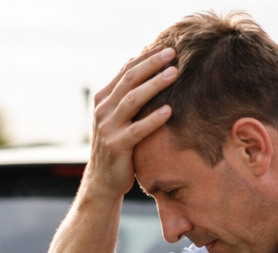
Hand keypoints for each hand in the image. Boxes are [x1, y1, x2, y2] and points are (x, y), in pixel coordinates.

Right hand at [85, 47, 177, 200]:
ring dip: (154, 85)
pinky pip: (137, 130)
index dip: (146, 57)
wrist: (103, 181)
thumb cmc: (118, 146)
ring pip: (132, 100)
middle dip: (151, 64)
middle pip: (129, 80)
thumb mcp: (118, 117)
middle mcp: (102, 110)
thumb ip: (126, 93)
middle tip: (173, 54)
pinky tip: (169, 110)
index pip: (125, 71)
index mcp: (103, 99)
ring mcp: (107, 128)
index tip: (166, 47)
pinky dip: (153, 119)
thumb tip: (138, 61)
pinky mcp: (116, 147)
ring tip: (174, 74)